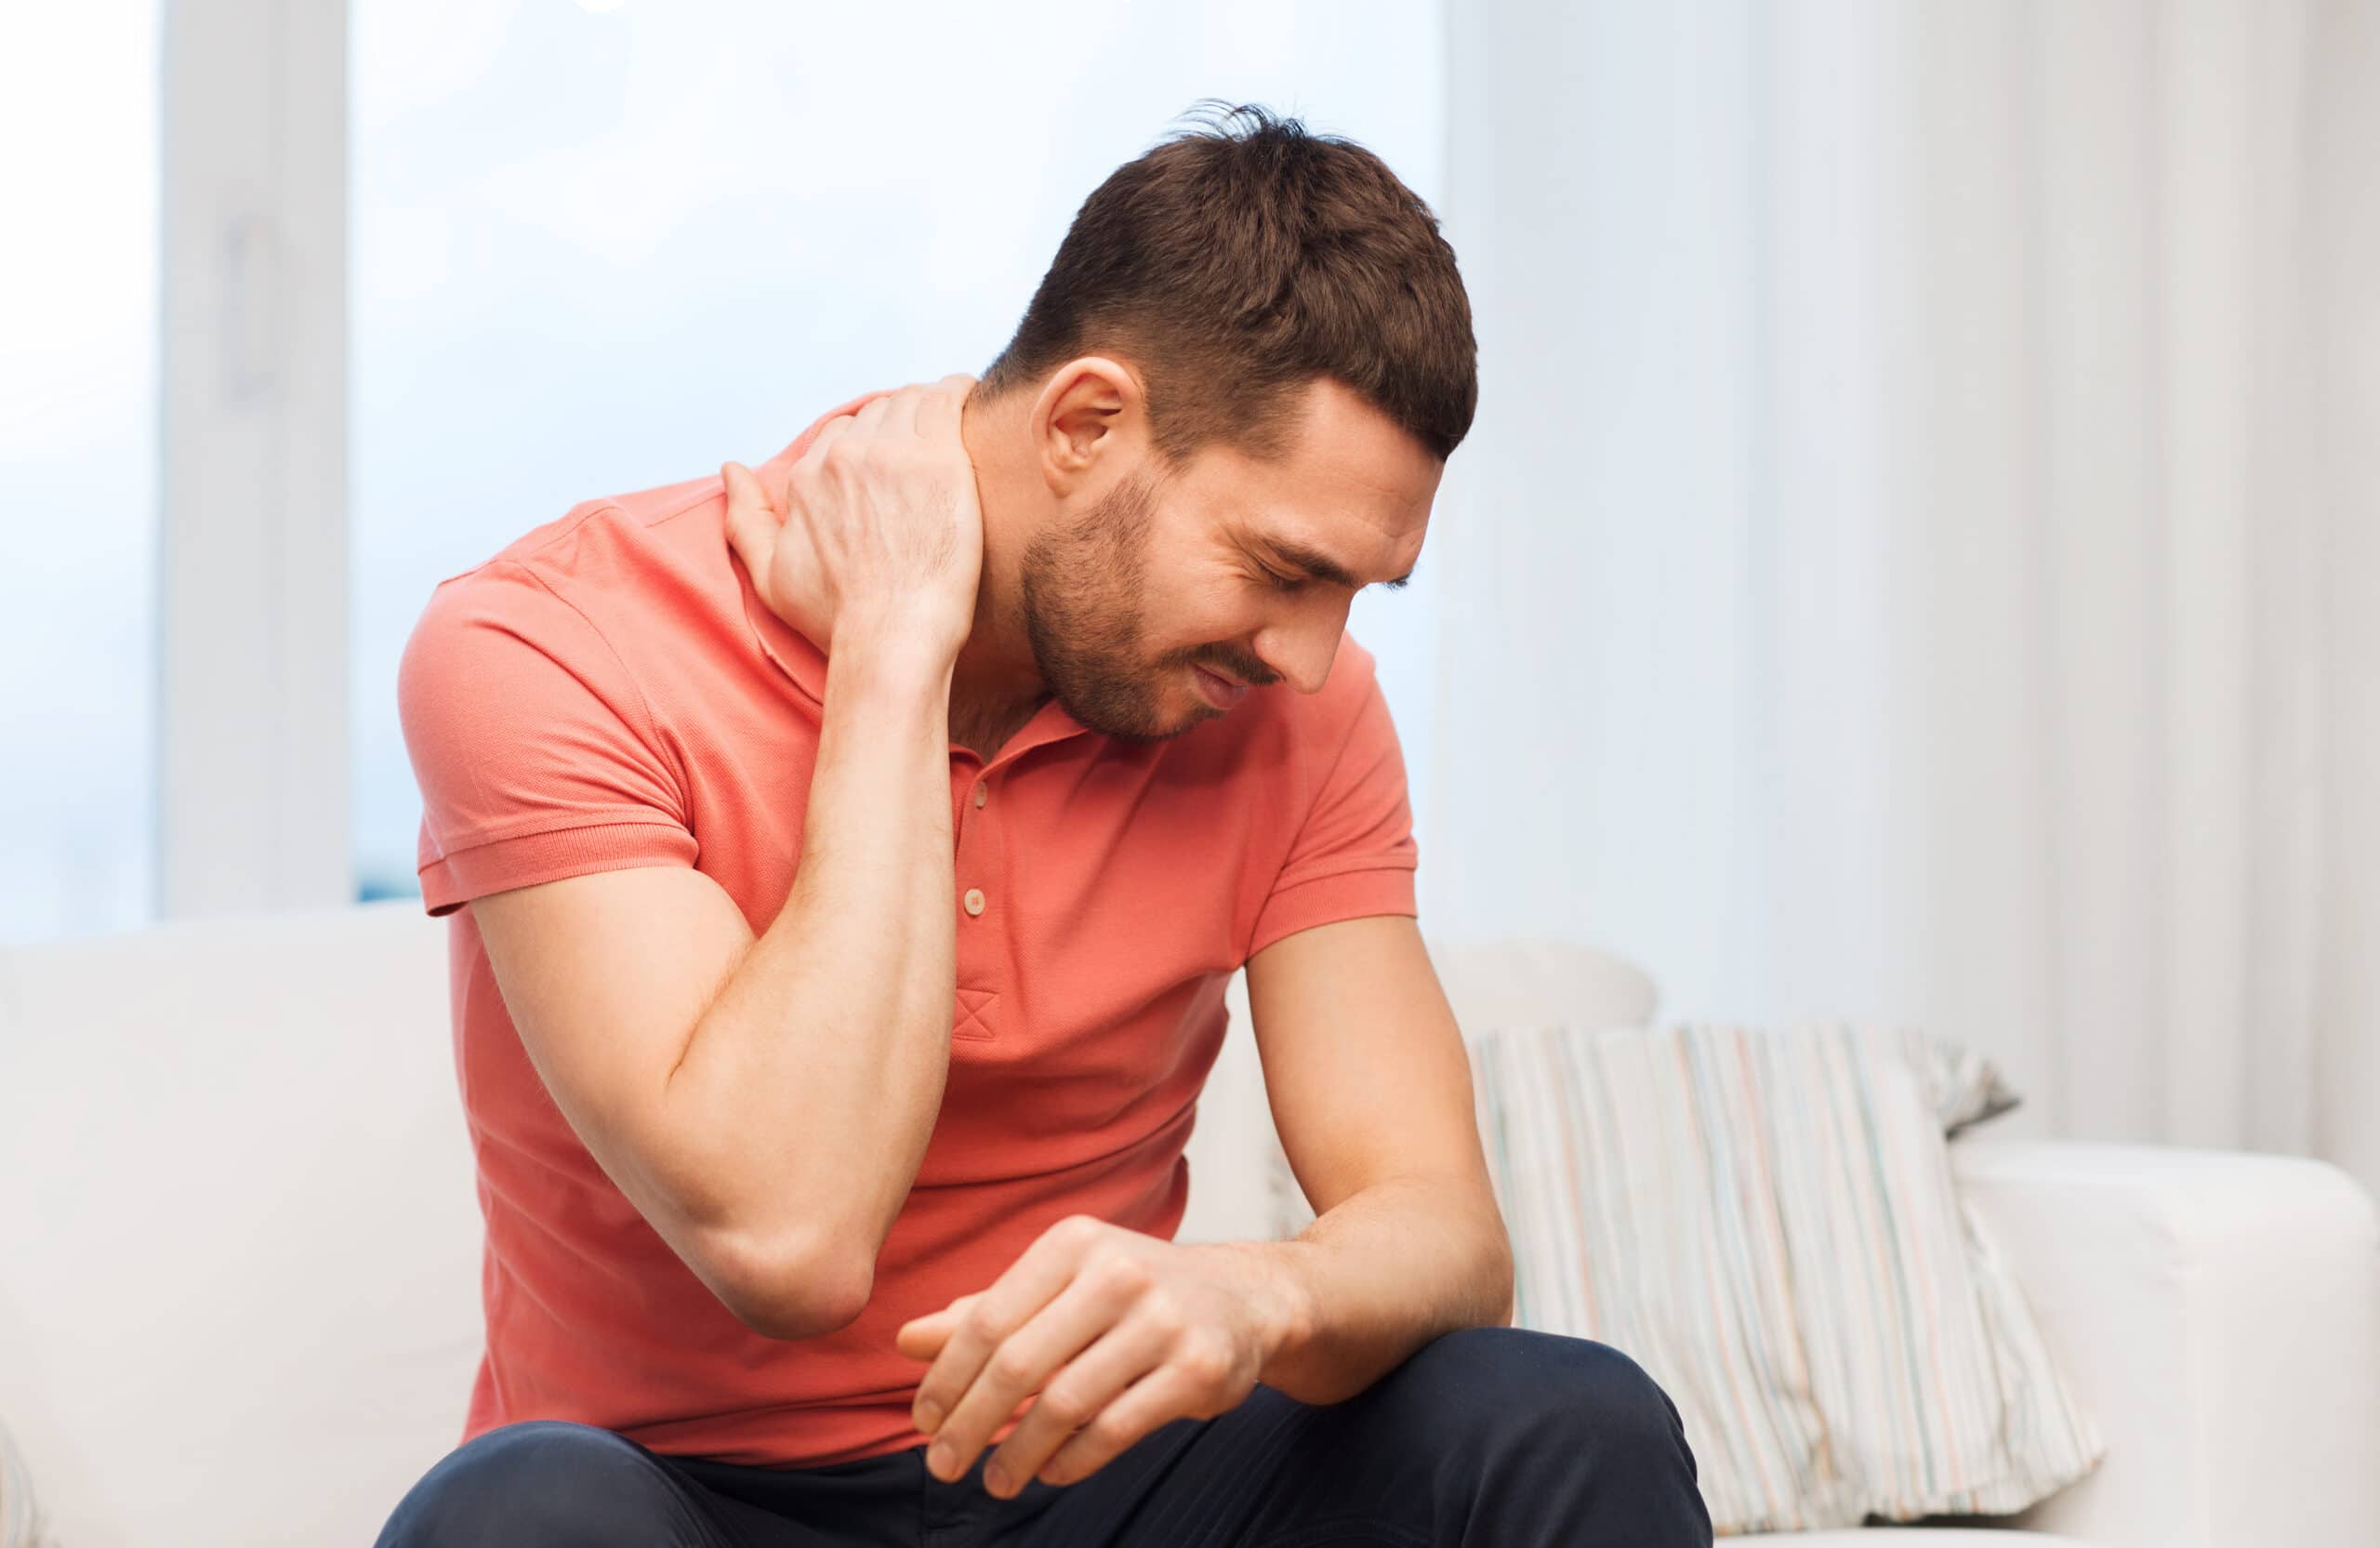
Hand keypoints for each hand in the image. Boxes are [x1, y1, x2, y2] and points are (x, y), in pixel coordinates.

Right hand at [722, 374, 983, 662]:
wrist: (892, 637)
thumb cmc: (838, 619)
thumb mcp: (771, 576)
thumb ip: (746, 519)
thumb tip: (731, 469)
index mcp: (809, 477)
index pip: (842, 433)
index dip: (870, 442)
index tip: (894, 458)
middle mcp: (845, 456)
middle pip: (878, 414)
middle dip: (901, 424)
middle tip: (929, 445)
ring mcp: (893, 454)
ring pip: (912, 402)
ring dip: (930, 409)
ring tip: (952, 425)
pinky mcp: (940, 459)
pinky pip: (948, 400)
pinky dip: (958, 394)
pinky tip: (969, 401)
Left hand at [894, 1216, 1306, 1497]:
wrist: (1244, 1299)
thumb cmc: (1132, 1294)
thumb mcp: (1061, 1285)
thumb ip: (987, 1312)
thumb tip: (906, 1341)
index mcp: (1074, 1243)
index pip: (988, 1319)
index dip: (946, 1378)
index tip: (922, 1421)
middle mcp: (1119, 1272)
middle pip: (1019, 1364)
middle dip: (970, 1423)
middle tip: (943, 1465)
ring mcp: (1163, 1320)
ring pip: (1065, 1403)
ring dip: (1018, 1454)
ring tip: (995, 1481)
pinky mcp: (1198, 1369)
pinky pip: (1115, 1428)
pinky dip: (1071, 1460)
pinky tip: (1050, 1471)